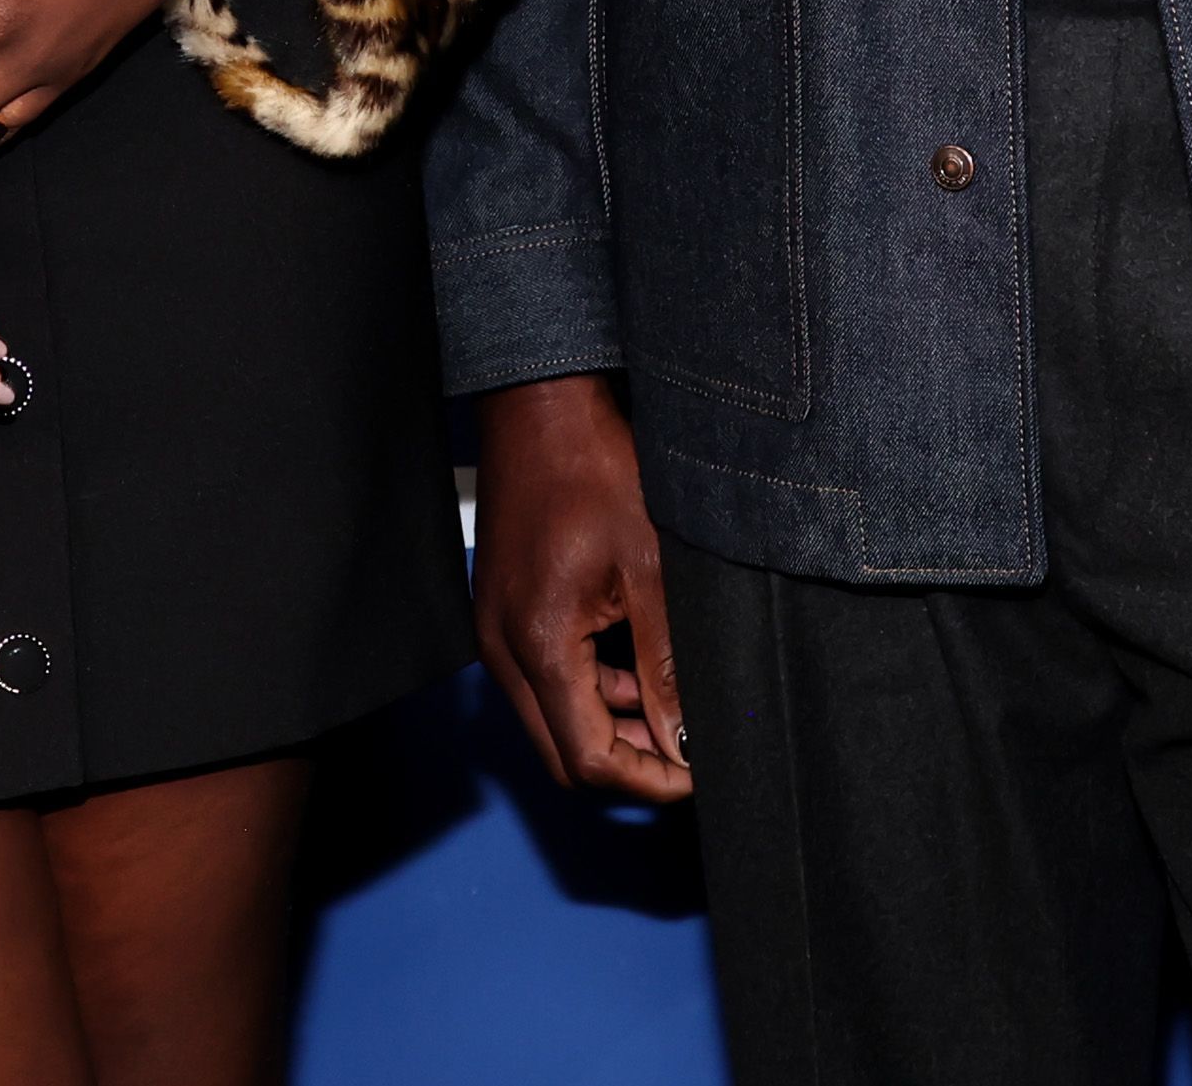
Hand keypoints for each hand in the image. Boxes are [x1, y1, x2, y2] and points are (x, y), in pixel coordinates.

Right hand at [474, 373, 688, 803]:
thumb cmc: (593, 471)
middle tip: (686, 753)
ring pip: (550, 722)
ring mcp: (495, 633)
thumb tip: (685, 740)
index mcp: (540, 644)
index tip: (696, 776)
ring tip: (667, 700)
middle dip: (627, 765)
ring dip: (609, 727)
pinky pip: (541, 682)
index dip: (648, 781)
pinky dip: (587, 691)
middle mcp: (504, 650)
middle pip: (561, 756)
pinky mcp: (500, 615)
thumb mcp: (652, 572)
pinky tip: (631, 664)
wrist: (540, 410)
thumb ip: (666, 667)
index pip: (588, 758)